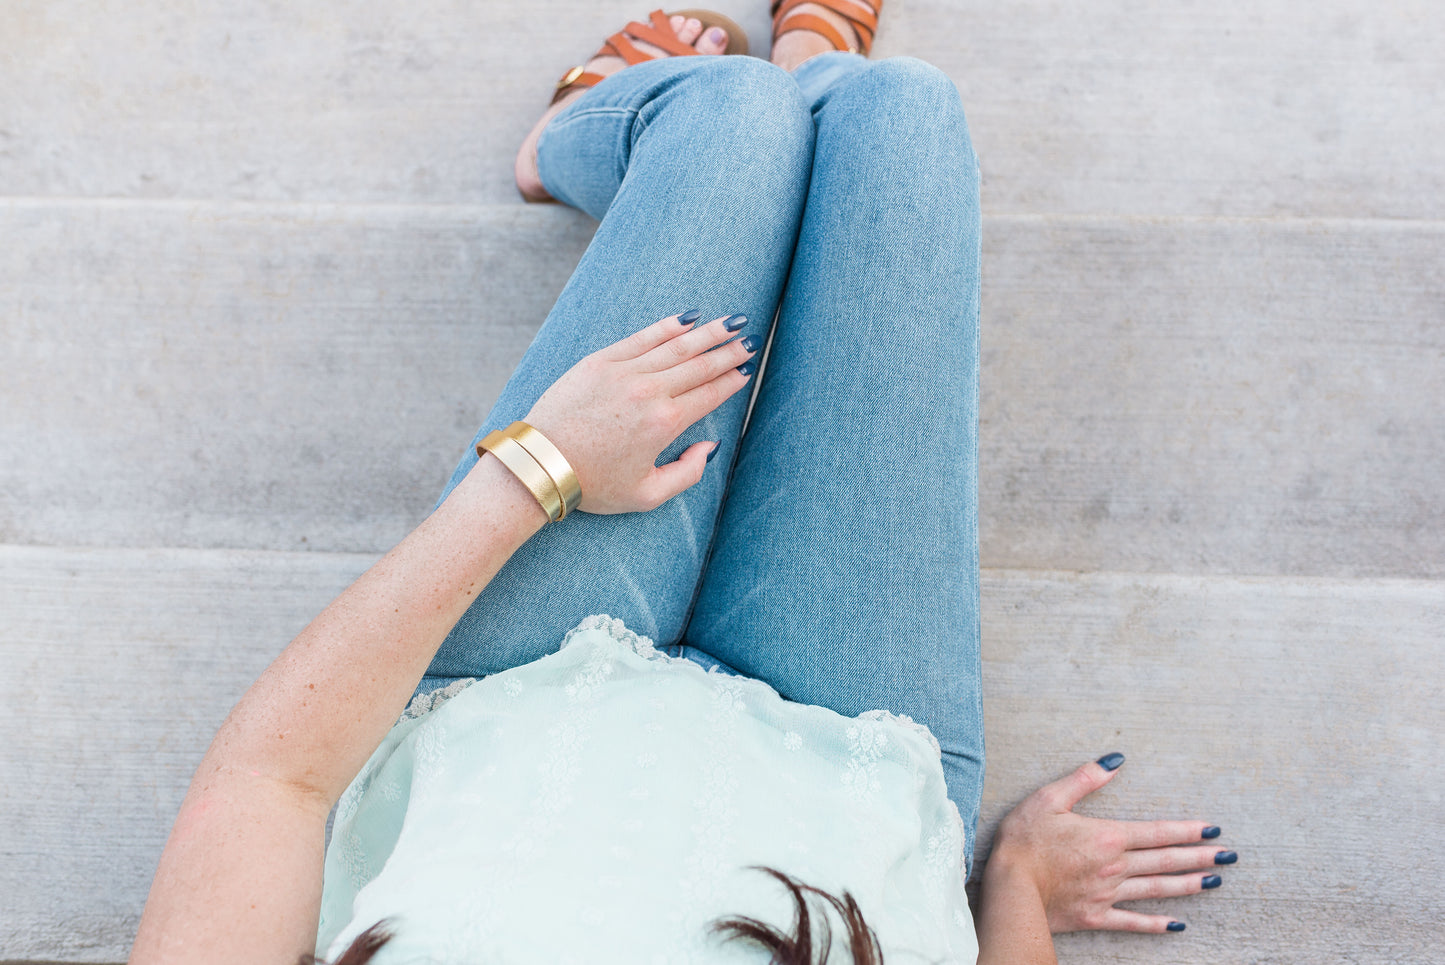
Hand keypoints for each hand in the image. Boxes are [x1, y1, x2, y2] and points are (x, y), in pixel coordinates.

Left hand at [522, 311, 756, 514]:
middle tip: (751, 339)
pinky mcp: (600, 361)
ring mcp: (625, 372)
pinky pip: (642, 337)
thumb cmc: (593, 484)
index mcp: (666, 424)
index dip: (733, 380)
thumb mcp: (647, 495)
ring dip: (708, 332)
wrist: (542, 463)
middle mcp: (650, 391)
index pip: (710, 393)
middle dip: (729, 351)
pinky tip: (688, 318)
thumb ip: (687, 473)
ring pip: (676, 345)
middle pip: (700, 365)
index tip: (748, 369)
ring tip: (730, 321)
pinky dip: (667, 326)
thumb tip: (710, 446)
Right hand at [988, 754, 1232, 933]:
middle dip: (1200, 857)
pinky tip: (1176, 925)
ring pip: (1156, 889)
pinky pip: (1132, 922)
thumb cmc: (1024, 840)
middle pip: (1165, 861)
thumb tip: (1115, 760)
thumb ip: (1084, 779)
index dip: (1187, 830)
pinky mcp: (1095, 916)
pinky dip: (1155, 924)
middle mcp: (1115, 867)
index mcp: (1107, 837)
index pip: (1157, 832)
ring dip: (1187, 885)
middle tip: (1230, 856)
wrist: (1009, 888)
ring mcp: (1107, 894)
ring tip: (1213, 882)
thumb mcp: (1049, 798)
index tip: (1213, 829)